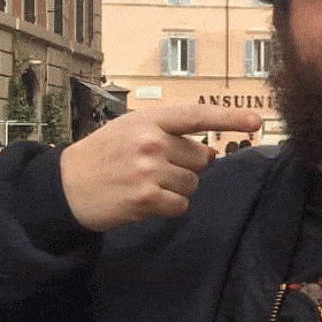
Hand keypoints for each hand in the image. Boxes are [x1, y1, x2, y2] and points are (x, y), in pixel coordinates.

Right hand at [59, 105, 262, 231]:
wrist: (65, 186)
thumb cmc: (105, 155)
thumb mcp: (133, 132)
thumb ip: (173, 137)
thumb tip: (211, 152)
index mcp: (149, 120)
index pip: (197, 115)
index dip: (229, 118)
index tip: (257, 121)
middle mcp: (151, 142)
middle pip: (201, 158)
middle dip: (186, 166)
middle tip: (154, 168)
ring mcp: (148, 170)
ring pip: (193, 183)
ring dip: (177, 188)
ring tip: (146, 184)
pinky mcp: (146, 198)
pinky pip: (181, 205)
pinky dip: (169, 206)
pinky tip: (146, 200)